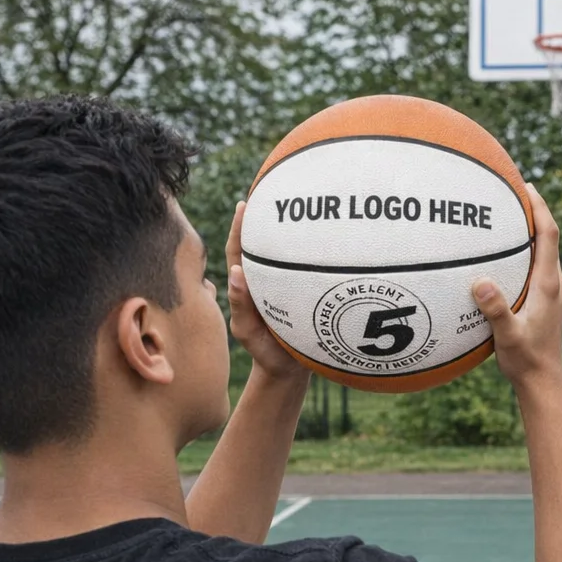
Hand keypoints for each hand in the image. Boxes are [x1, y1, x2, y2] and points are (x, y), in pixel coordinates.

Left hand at [226, 201, 310, 382]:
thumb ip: (241, 308)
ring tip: (302, 206)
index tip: (245, 203)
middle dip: (267, 218)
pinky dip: (312, 253)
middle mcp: (266, 280)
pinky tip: (326, 240)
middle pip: (264, 244)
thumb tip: (234, 274)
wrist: (291, 372)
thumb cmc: (266, 353)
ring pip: (286, 255)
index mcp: (248, 285)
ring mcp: (285, 286)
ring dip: (290, 232)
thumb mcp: (249, 333)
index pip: (240, 250)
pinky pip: (307, 269)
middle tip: (275, 189)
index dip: (241, 227)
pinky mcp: (305, 294)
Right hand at [472, 184, 561, 389]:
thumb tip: (481, 283)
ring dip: (528, 230)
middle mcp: (553, 282)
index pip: (548, 234)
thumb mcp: (508, 336)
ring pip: (542, 250)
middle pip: (547, 235)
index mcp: (547, 284)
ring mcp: (550, 290)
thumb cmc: (525, 360)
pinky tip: (500, 254)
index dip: (540, 207)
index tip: (526, 185)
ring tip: (505, 214)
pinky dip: (522, 250)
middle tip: (511, 190)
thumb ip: (496, 310)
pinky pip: (535, 264)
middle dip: (532, 210)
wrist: (542, 380)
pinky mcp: (544, 299)